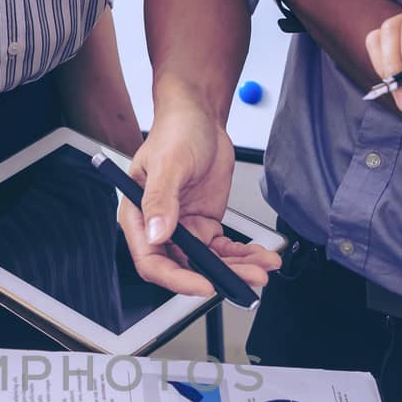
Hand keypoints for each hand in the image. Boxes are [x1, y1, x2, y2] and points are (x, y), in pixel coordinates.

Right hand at [123, 101, 280, 295]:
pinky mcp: (205, 225)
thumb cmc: (174, 133)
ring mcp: (185, 229)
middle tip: (247, 278)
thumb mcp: (168, 164)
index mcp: (139, 218)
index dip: (178, 279)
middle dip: (218, 277)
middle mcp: (160, 229)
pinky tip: (260, 256)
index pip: (153, 262)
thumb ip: (161, 200)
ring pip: (209, 263)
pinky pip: (224, 249)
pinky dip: (243, 255)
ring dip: (236, 269)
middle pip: (185, 268)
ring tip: (262, 268)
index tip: (205, 284)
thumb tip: (159, 233)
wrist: (199, 117)